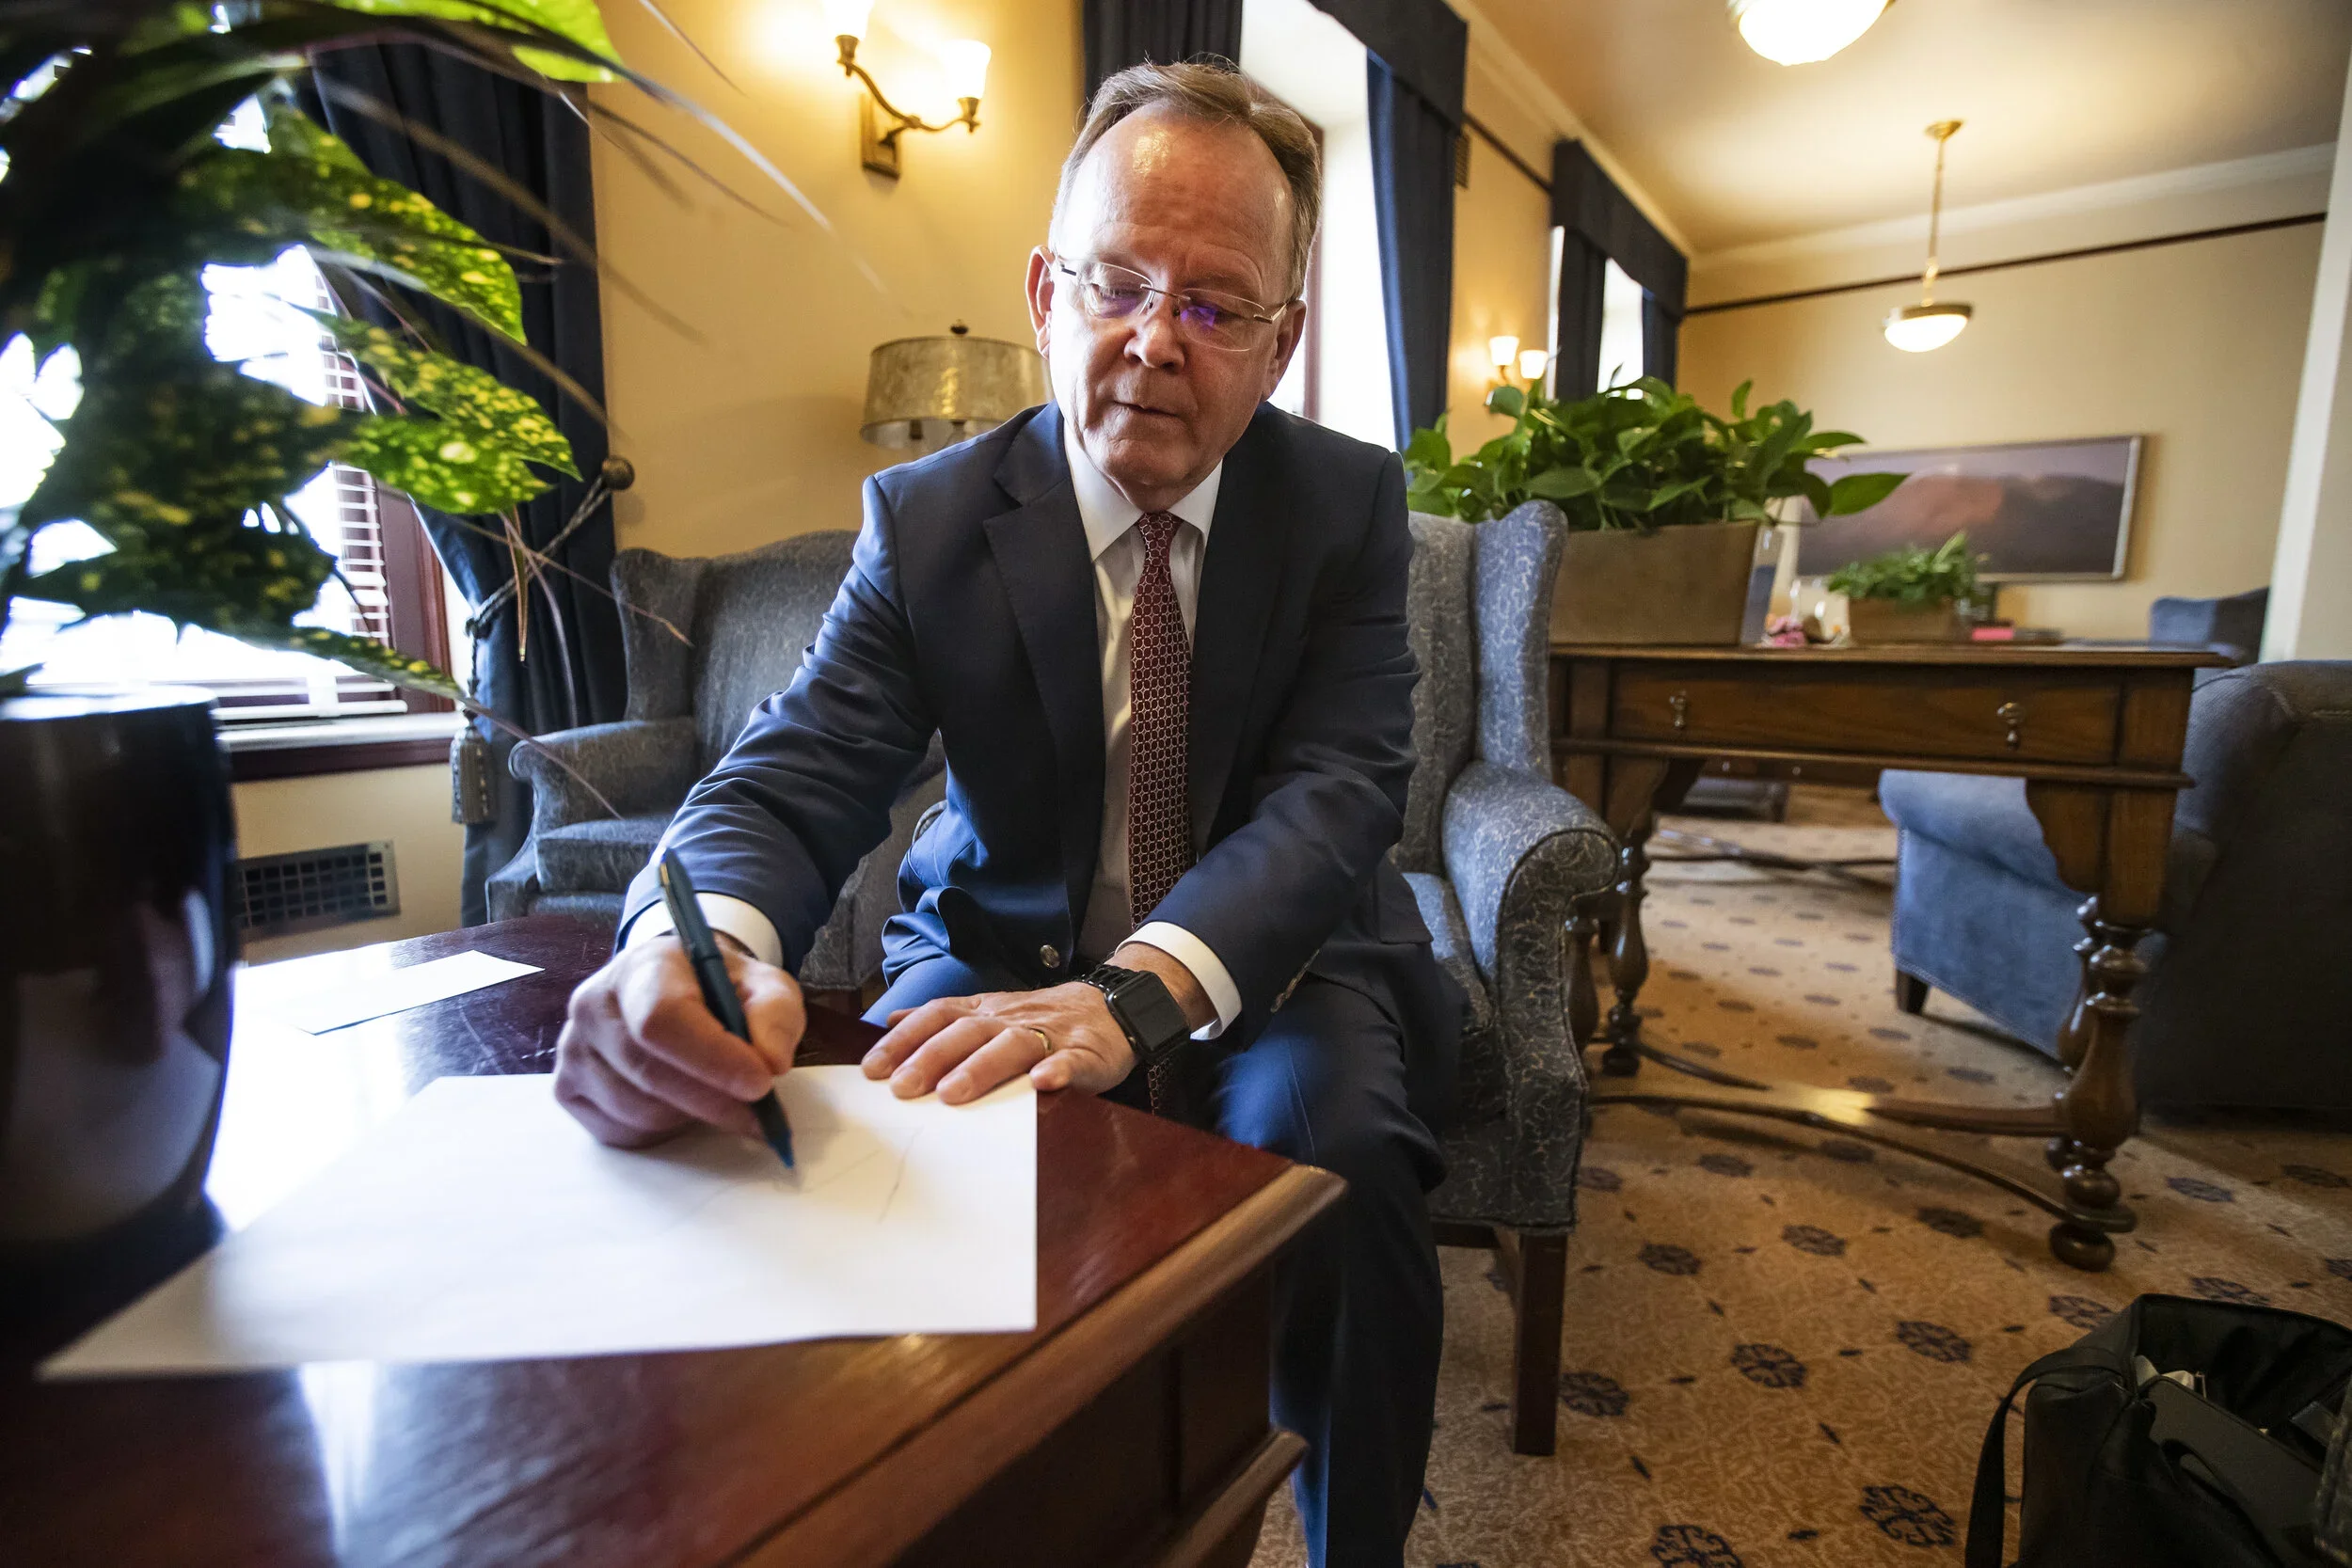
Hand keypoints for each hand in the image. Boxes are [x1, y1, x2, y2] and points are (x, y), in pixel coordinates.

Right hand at [553, 935, 805, 1146]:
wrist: (672, 992)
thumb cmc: (718, 990)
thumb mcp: (762, 985)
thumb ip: (775, 1015)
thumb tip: (770, 1063)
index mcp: (640, 968)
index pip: (662, 1018)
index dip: (712, 1058)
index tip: (760, 1084)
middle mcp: (592, 1006)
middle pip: (648, 1072)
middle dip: (714, 1101)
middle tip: (762, 1116)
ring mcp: (573, 1051)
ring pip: (637, 1110)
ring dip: (691, 1116)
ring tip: (718, 1096)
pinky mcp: (568, 1090)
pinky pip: (621, 1131)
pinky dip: (663, 1130)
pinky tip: (681, 1103)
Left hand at [863, 983, 1134, 1103]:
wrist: (1111, 1008)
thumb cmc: (1041, 1020)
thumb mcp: (987, 1011)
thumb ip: (941, 1019)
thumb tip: (890, 1022)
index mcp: (985, 1011)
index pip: (937, 1018)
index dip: (904, 1040)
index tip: (873, 1069)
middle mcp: (1010, 1020)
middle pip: (967, 1033)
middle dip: (932, 1058)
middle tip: (903, 1088)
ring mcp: (1048, 1036)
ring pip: (1011, 1046)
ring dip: (981, 1068)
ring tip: (954, 1093)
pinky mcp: (1085, 1054)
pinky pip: (1071, 1061)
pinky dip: (1057, 1070)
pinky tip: (1043, 1083)